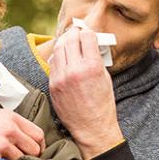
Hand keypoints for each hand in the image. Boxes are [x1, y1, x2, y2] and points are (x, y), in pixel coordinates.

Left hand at [48, 27, 122, 159]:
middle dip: (75, 33)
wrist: (92, 128)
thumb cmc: (103, 104)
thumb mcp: (105, 77)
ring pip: (58, 48)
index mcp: (92, 67)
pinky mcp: (52, 84)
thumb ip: (96, 58)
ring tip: (70, 42)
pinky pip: (53, 62)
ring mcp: (61, 77)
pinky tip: (64, 57)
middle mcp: (75, 70)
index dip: (88, 32)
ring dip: (65, 42)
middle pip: (70, 39)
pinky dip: (58, 56)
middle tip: (78, 32)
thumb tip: (89, 43)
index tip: (89, 32)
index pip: (86, 36)